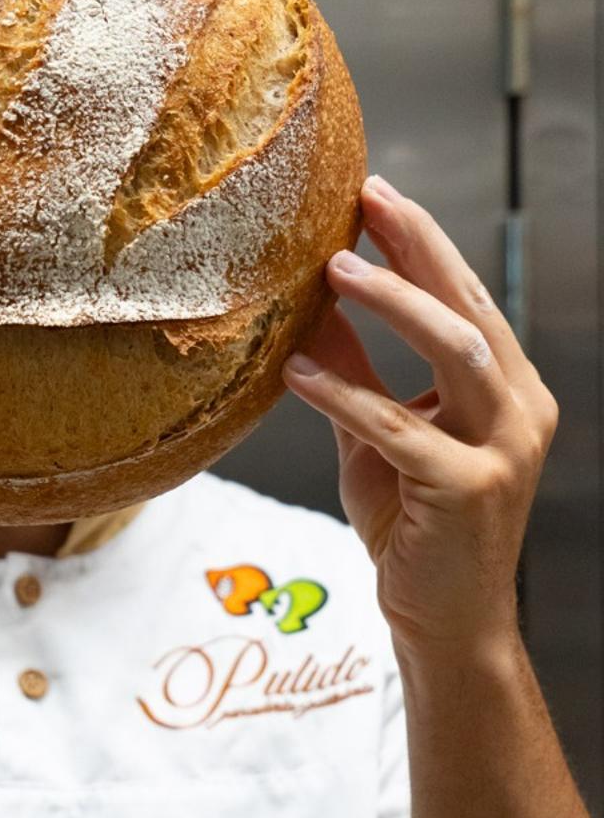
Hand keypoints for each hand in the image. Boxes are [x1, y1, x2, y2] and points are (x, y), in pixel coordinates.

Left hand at [282, 176, 557, 658]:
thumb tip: (308, 308)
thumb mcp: (375, 438)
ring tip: (334, 270)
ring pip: (457, 350)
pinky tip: (296, 374)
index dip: (423, 243)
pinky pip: (399, 429)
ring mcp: (504, 450)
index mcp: (507, 390)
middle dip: (418, 247)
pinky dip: (345, 395)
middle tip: (366, 200)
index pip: (467, 297)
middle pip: (470, 307)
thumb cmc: (415, 529)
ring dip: (395, 304)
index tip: (375, 194)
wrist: (446, 623)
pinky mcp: (470, 490)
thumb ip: (355, 372)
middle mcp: (521, 410)